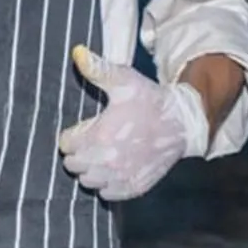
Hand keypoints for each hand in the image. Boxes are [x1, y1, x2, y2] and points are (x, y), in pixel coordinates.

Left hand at [56, 44, 208, 200]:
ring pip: (88, 182)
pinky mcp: (134, 187)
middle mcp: (108, 162)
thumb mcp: (124, 80)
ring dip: (91, 170)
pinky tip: (114, 169)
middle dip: (78, 153)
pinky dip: (107, 185)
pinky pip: (107, 195)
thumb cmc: (151, 100)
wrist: (182, 123)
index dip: (71, 135)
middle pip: (73, 165)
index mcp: (100, 137)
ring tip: (102, 155)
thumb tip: (77, 52)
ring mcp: (122, 177)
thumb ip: (98, 68)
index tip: (84, 129)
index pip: (65, 145)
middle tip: (92, 142)